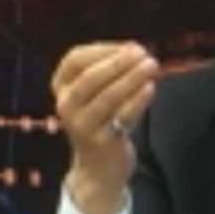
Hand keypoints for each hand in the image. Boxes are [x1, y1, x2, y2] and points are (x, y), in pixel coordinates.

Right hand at [52, 42, 158, 213]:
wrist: (98, 167)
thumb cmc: (103, 120)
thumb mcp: (96, 93)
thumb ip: (111, 71)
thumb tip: (135, 49)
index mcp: (61, 87)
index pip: (75, 59)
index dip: (103, 49)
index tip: (130, 46)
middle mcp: (65, 105)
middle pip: (90, 77)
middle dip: (119, 62)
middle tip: (144, 53)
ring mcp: (81, 125)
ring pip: (108, 96)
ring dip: (132, 78)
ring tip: (152, 66)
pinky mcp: (100, 141)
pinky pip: (122, 116)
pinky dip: (138, 100)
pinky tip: (151, 88)